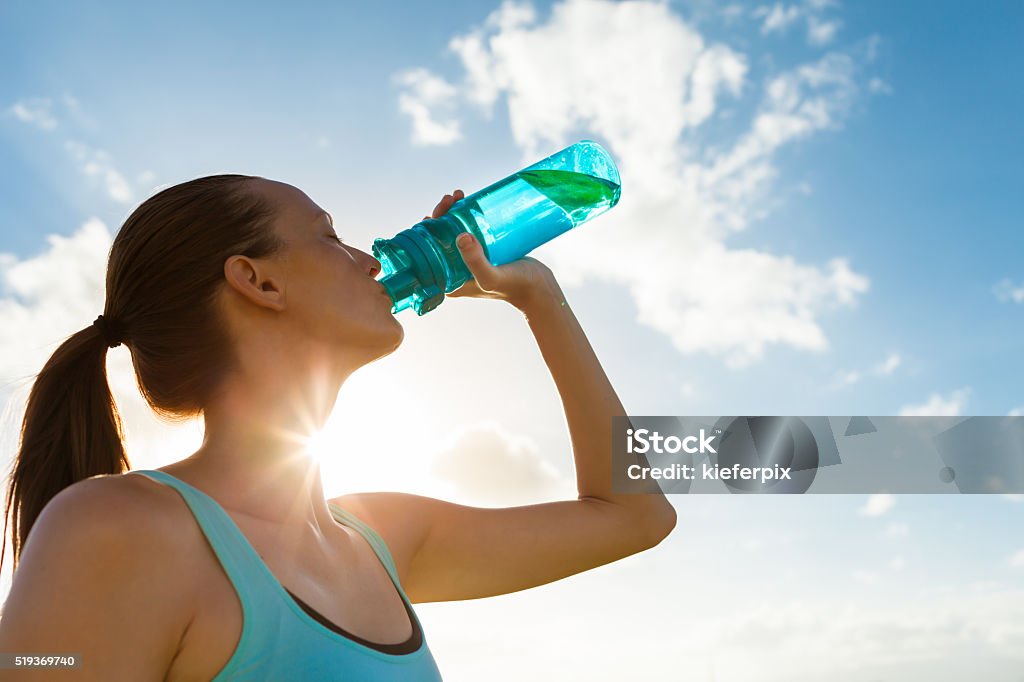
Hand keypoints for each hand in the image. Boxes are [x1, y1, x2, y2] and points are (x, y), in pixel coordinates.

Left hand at [428, 190, 559, 310]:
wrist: (540, 289)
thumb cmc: (515, 287)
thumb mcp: (492, 277)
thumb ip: (476, 262)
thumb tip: (461, 236)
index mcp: (449, 281)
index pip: (428, 253)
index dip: (427, 231)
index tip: (435, 213)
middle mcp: (455, 272)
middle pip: (439, 239)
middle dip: (441, 216)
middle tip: (451, 198)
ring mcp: (469, 262)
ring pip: (453, 232)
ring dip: (452, 213)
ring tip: (459, 196)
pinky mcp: (483, 253)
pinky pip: (469, 231)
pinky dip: (466, 216)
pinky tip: (468, 203)